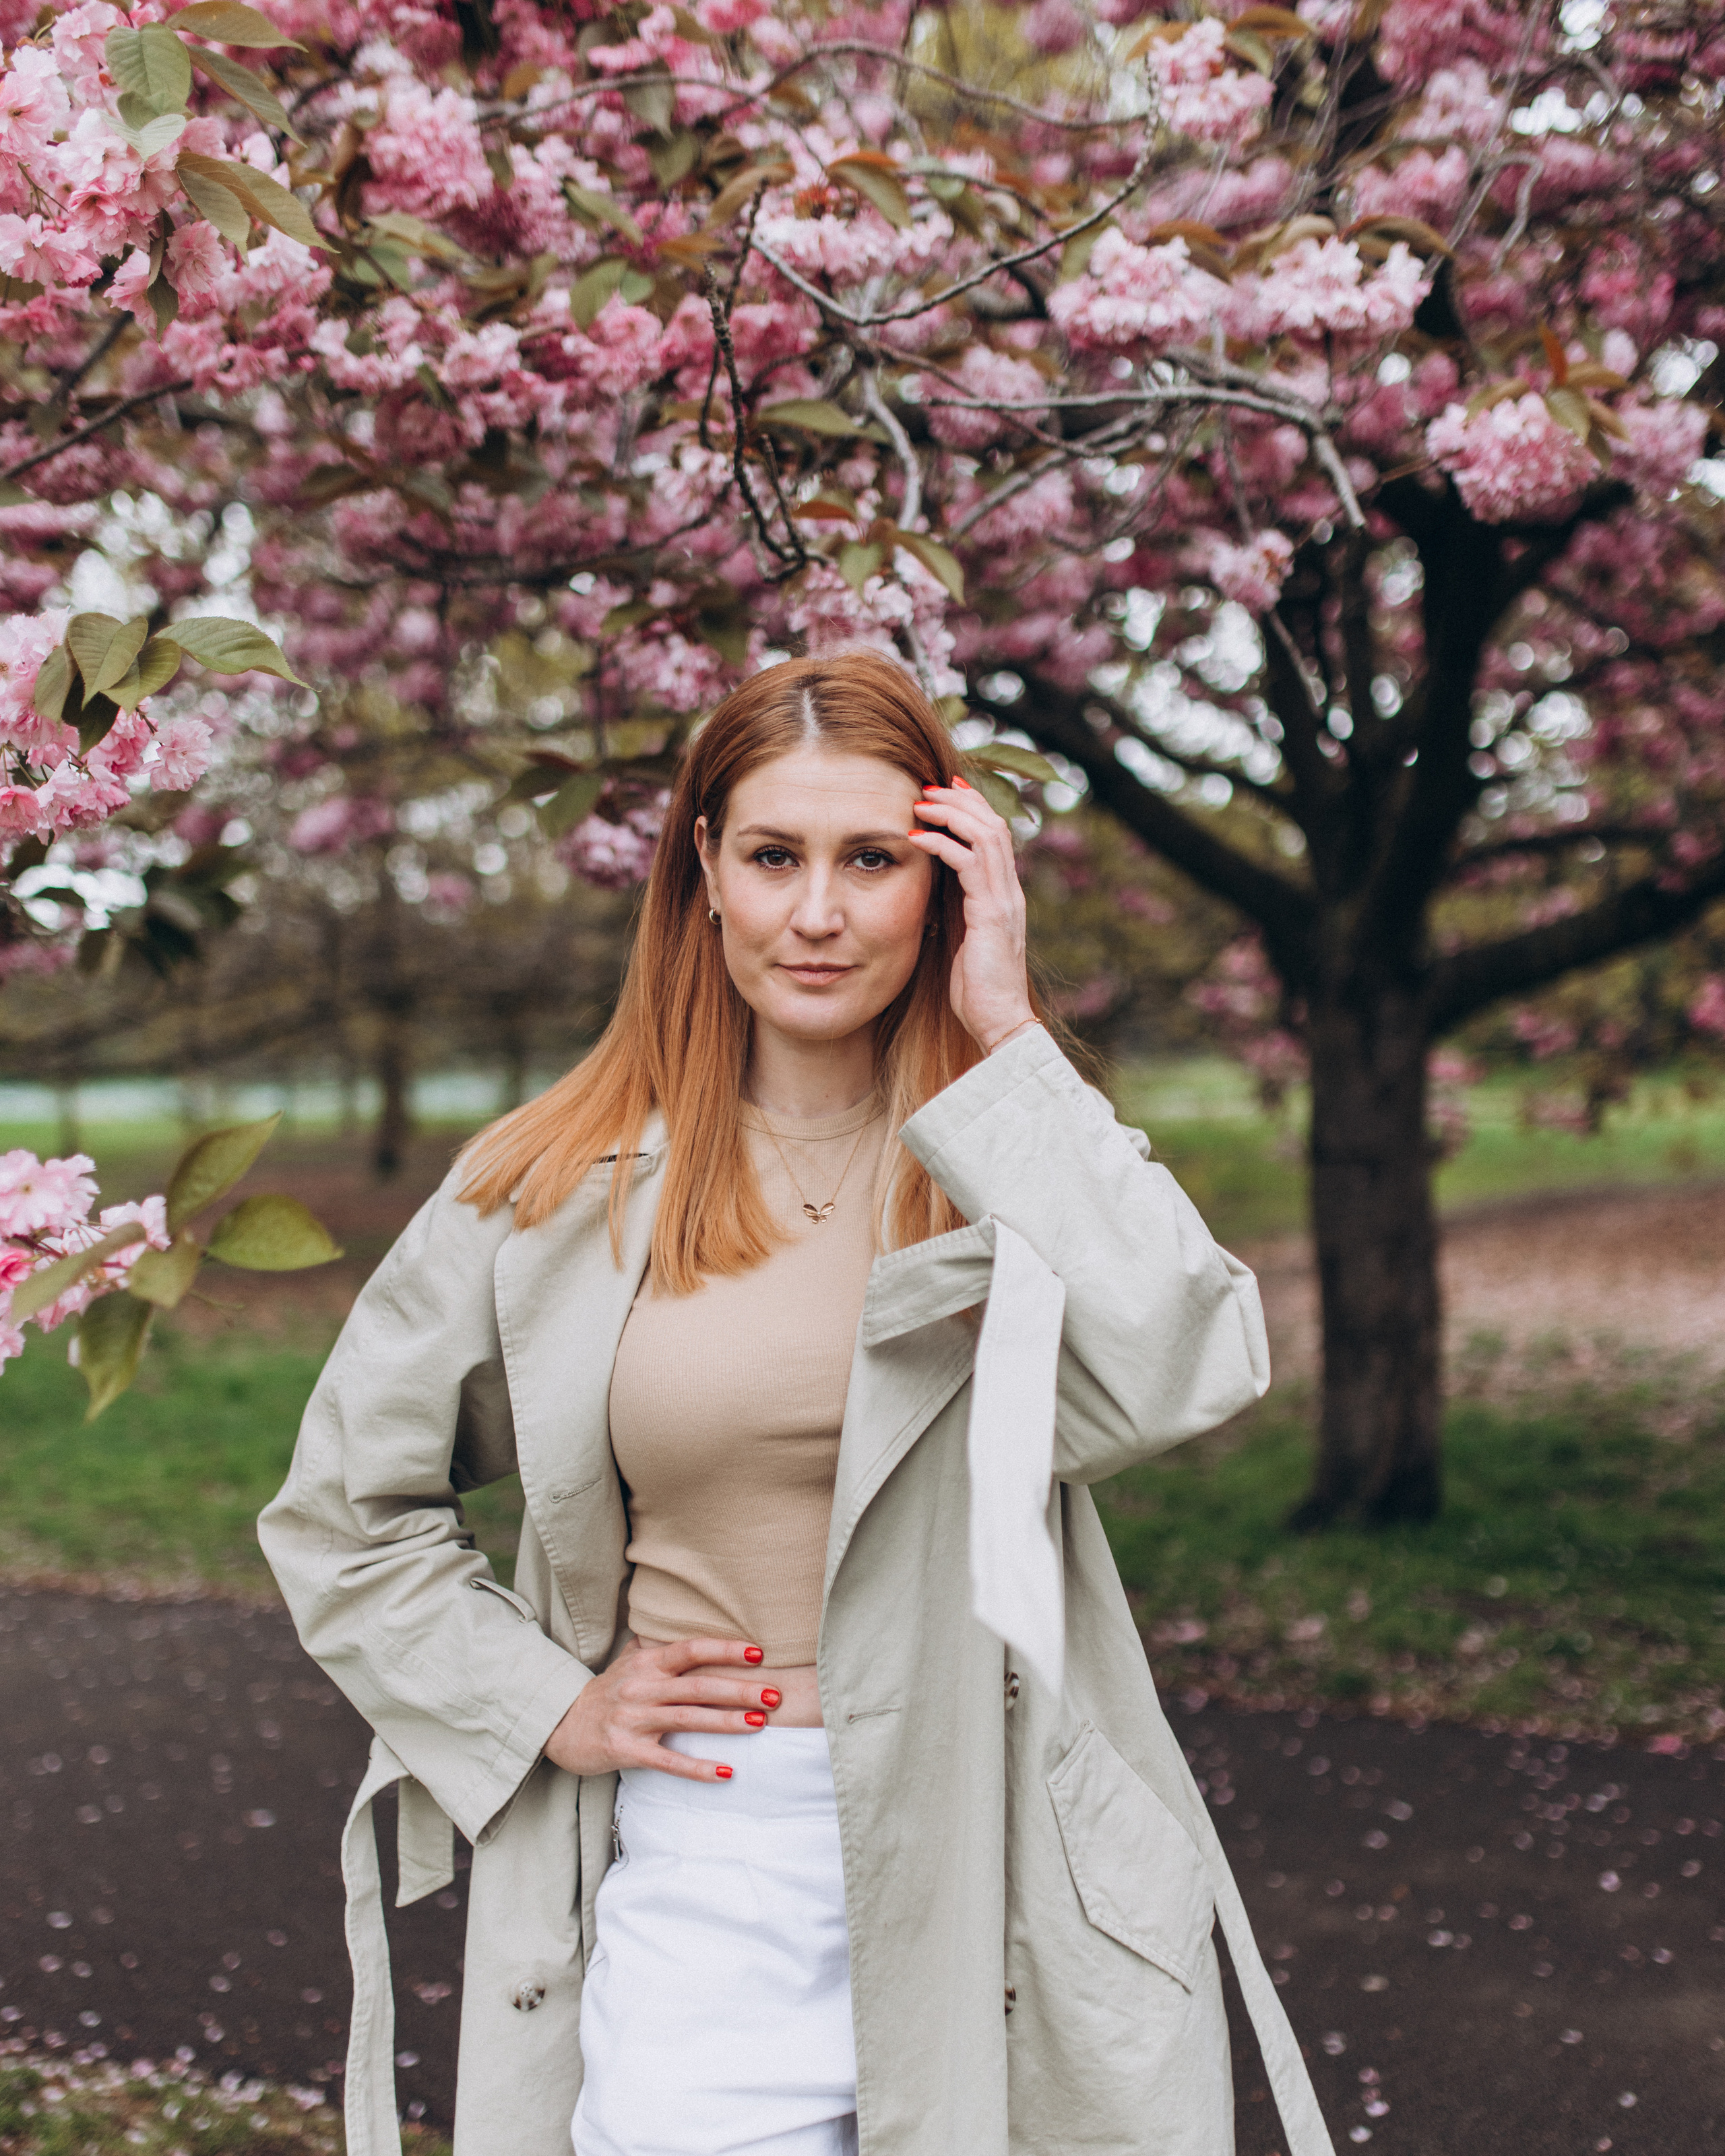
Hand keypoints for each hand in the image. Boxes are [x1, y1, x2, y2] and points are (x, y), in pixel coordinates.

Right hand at [543, 1636, 779, 1783]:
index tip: (759, 1653)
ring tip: (760, 1723)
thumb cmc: (605, 1692)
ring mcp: (634, 1719)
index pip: (691, 1650)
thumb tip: (687, 1626)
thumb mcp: (628, 1663)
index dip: (725, 1649)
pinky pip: (668, 1761)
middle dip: (739, 1689)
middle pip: (698, 1686)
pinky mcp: (627, 1751)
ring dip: (727, 1722)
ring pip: (688, 1719)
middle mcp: (642, 1687)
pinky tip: (726, 1772)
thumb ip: (657, 1646)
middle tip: (774, 1694)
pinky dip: (698, 1768)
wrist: (561, 1726)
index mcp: (647, 1664)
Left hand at [909, 774, 1035, 1053]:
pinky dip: (943, 844)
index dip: (972, 808)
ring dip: (952, 813)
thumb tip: (935, 888)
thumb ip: (957, 910)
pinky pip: (970, 863)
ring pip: (987, 835)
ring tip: (920, 802)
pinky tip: (916, 837)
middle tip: (928, 785)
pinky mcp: (992, 914)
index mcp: (1003, 895)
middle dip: (962, 800)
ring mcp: (1005, 901)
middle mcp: (1009, 891)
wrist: (999, 1022)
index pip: (994, 836)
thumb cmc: (976, 989)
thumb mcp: (963, 938)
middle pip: (994, 824)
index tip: (943, 791)